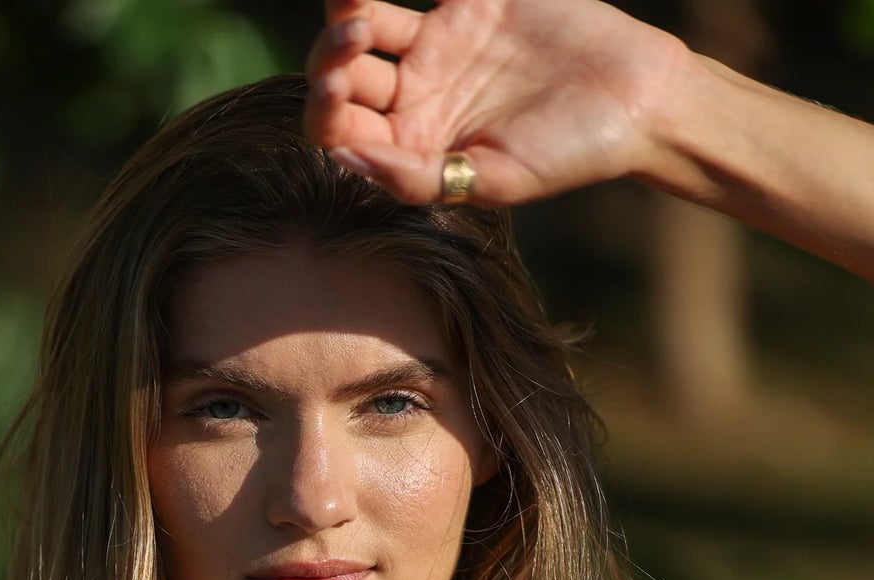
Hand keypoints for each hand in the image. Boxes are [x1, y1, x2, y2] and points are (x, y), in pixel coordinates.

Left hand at [303, 0, 692, 207]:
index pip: (341, 132)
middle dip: (330, 57)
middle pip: (343, 74)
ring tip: (357, 9)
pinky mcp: (467, 3)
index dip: (325, 111)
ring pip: (366, 24)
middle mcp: (415, 99)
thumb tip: (344, 160)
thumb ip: (418, 176)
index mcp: (412, 149)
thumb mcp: (494, 179)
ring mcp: (437, 48)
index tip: (337, 92)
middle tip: (354, 39)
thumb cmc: (571, 153)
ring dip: (346, 13)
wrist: (637, 94)